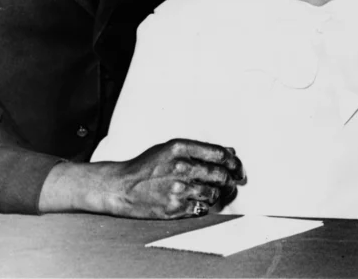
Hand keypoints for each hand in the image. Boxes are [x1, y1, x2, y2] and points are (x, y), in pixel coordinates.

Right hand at [104, 138, 245, 218]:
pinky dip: (204, 206)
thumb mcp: (169, 149)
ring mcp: (178, 189)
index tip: (237, 167)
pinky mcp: (174, 208)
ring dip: (217, 194)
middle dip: (230, 179)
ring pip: (213, 194)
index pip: (219, 154)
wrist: (121, 187)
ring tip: (213, 192)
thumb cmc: (146, 166)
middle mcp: (181, 167)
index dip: (233, 161)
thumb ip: (199, 150)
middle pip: (221, 175)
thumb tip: (230, 152)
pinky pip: (201, 209)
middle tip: (231, 182)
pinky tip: (198, 201)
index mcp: (180, 148)